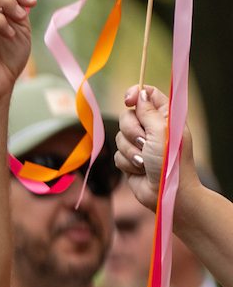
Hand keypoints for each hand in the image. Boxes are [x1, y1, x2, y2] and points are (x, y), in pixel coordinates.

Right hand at [116, 86, 180, 214]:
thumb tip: (140, 93)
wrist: (165, 193)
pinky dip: (126, 162)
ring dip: (130, 150)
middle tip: (144, 142)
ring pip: (119, 136)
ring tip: (144, 161)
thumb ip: (149, 111)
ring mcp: (140, 144)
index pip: (148, 94)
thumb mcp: (161, 131)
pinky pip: (116, 153)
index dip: (136, 94)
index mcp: (166, 117)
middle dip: (131, 130)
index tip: (128, 101)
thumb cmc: (169, 161)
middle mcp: (152, 128)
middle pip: (127, 115)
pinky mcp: (129, 158)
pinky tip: (140, 169)